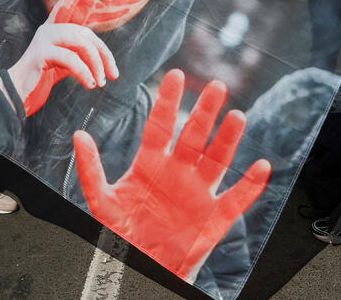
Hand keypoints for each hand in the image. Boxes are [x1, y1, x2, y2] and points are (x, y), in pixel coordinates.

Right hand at [7, 0, 118, 115]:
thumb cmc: (42, 78)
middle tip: (113, 75)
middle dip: (103, 55)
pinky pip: (71, 59)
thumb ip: (79, 55)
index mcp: (54, 28)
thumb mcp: (65, 64)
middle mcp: (48, 29)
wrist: (17, 93)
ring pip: (80, 42)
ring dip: (95, 64)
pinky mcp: (41, 53)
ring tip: (100, 82)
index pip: (69, 2)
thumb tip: (104, 59)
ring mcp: (43, 39)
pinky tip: (90, 84)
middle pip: (85, 33)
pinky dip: (84, 73)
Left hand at [73, 69, 270, 281]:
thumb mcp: (102, 201)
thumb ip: (91, 169)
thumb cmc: (122, 233)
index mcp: (151, 163)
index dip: (168, 101)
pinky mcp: (214, 218)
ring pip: (217, 160)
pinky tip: (261, 167)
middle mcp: (178, 172)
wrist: (141, 265)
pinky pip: (235, 199)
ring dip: (228, 139)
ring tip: (237, 115)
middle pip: (194, 136)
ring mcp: (197, 193)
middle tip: (215, 86)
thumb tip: (79, 135)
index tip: (175, 75)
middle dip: (205, 112)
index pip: (161, 126)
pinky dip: (249, 185)